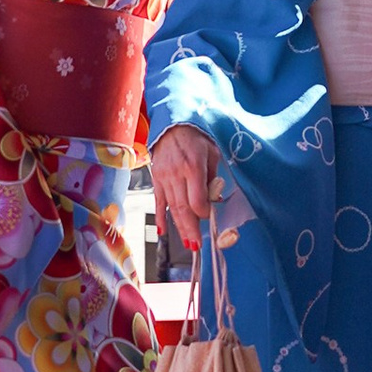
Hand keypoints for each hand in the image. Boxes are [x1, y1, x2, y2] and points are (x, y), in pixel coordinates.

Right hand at [148, 126, 217, 246]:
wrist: (172, 125)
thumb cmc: (197, 138)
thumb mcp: (212, 153)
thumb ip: (213, 176)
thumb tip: (215, 199)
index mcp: (192, 167)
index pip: (197, 200)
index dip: (204, 213)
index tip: (210, 217)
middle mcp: (176, 174)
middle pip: (183, 208)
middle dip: (191, 229)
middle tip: (197, 246)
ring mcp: (163, 178)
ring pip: (172, 209)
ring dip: (180, 228)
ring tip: (188, 243)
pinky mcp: (156, 180)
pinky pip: (158, 202)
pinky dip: (160, 218)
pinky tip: (163, 232)